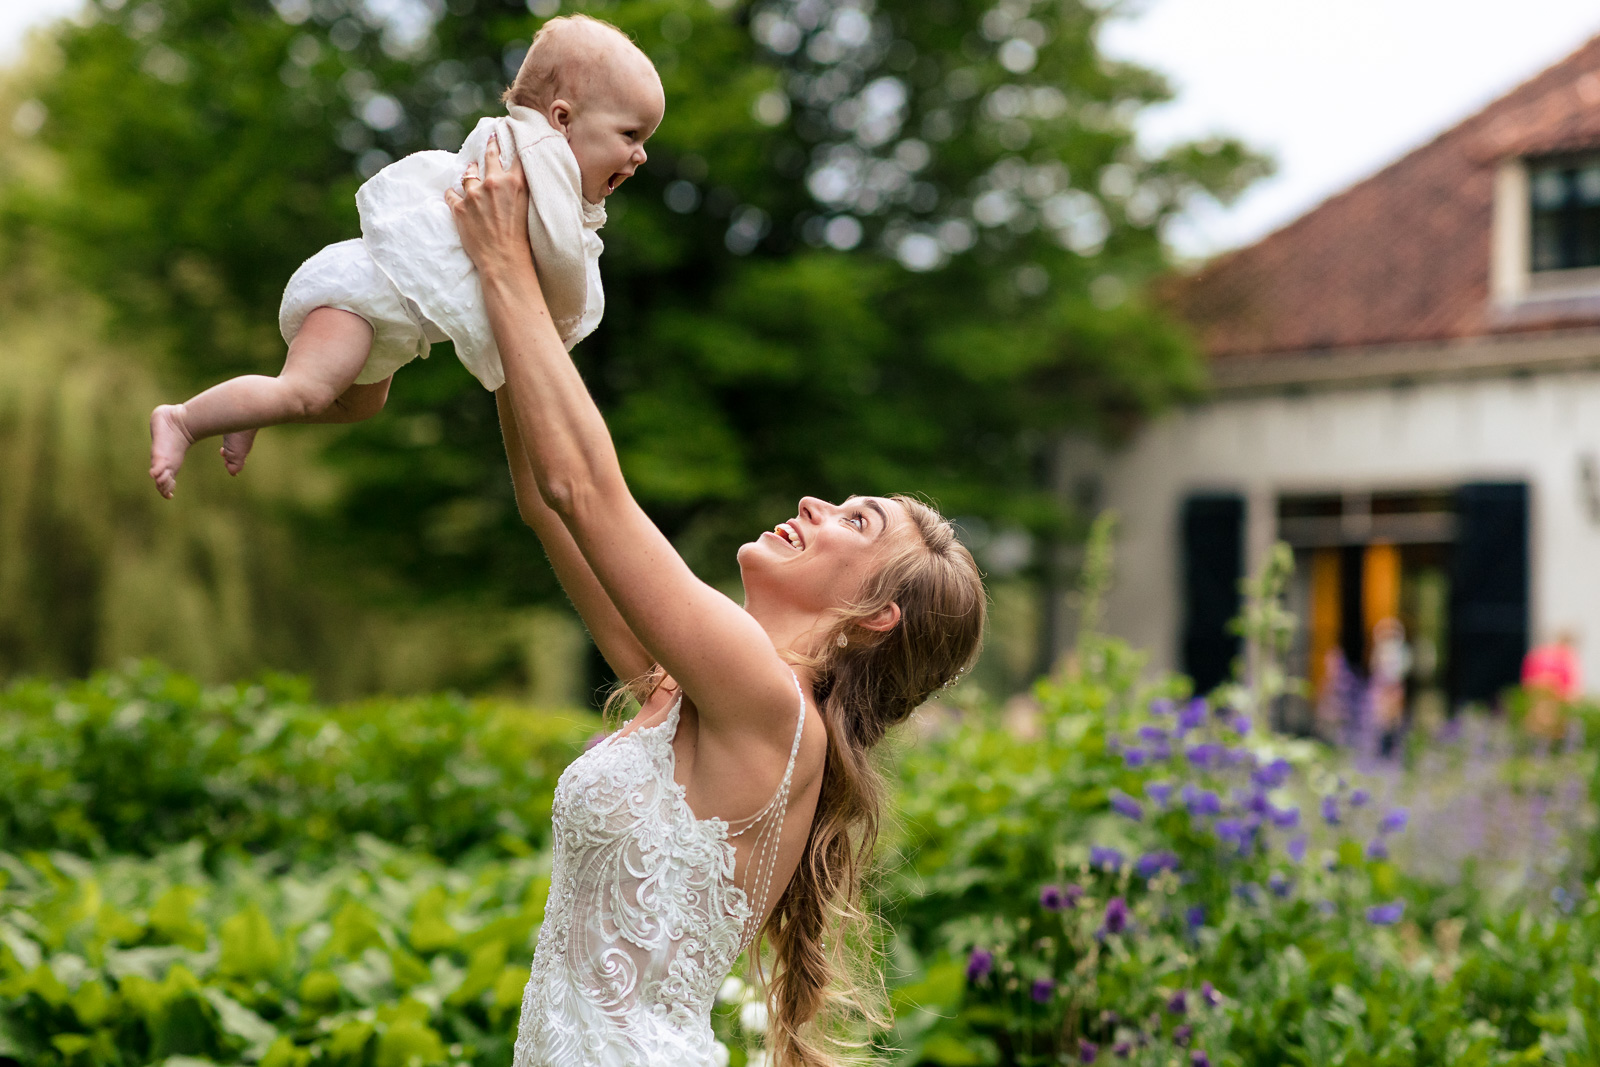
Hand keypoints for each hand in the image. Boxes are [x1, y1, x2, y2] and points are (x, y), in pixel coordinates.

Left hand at [446, 132, 533, 275]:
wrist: (503, 261)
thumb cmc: (522, 240)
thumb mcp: (530, 208)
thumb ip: (523, 189)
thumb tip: (518, 177)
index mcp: (515, 182)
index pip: (515, 154)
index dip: (512, 141)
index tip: (509, 133)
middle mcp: (493, 183)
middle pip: (490, 156)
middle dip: (490, 145)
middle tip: (490, 138)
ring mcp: (474, 195)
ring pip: (468, 173)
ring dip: (470, 171)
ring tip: (470, 170)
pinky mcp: (459, 208)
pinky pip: (451, 194)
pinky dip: (453, 194)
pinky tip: (454, 195)